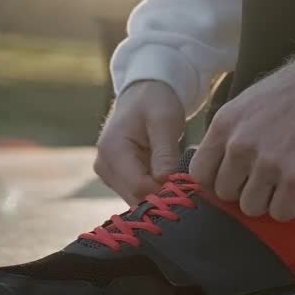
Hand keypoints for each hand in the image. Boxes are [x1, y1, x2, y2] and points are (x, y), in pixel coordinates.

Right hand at [94, 80, 185, 203]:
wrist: (143, 95)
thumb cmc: (155, 102)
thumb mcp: (165, 121)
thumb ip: (165, 153)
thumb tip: (166, 182)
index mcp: (112, 150)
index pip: (139, 187)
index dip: (165, 191)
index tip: (190, 187)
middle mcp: (104, 166)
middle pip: (136, 197)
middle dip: (163, 195)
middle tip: (189, 185)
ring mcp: (108, 174)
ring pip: (137, 200)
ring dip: (159, 194)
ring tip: (179, 177)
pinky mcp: (116, 178)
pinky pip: (137, 194)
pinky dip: (154, 190)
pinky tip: (168, 177)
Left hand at [190, 38, 294, 220]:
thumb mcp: (249, 103)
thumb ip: (231, 134)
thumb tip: (220, 166)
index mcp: (224, 125)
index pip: (199, 174)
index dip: (216, 181)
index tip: (234, 179)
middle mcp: (240, 145)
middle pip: (226, 194)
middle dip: (245, 190)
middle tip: (267, 179)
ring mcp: (268, 163)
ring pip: (251, 208)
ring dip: (268, 201)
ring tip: (285, 183)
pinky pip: (281, 213)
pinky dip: (291, 207)